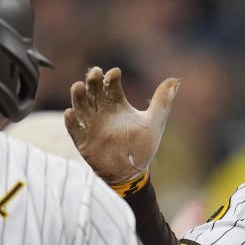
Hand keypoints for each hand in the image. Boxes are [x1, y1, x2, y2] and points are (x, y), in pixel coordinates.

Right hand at [64, 66, 177, 185]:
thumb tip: (175, 81)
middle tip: (95, 73)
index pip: (112, 86)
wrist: (132, 171)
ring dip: (79, 97)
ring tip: (78, 86)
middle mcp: (102, 112)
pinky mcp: (83, 141)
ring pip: (81, 107)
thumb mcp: (154, 123)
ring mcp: (91, 126)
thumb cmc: (142, 145)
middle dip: (93, 82)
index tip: (115, 72)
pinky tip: (70, 113)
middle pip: (94, 92)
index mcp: (117, 105)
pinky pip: (74, 130)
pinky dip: (71, 122)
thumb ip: (162, 102)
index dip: (112, 78)